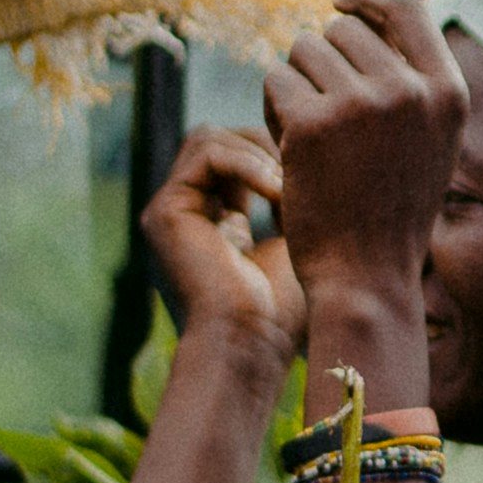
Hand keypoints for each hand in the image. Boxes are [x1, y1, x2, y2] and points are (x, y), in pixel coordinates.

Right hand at [140, 126, 301, 358]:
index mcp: (217, 222)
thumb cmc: (284, 311)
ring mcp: (171, 211)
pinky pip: (207, 153)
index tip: (316, 169)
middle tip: (304, 168)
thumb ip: (292, 195)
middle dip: (265, 143)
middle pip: (220, 139)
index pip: (238, 157)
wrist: (253, 345)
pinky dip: (247, 162)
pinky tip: (277, 189)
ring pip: (209, 137)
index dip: (276, 152)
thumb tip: (307, 151)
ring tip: (290, 184)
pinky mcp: (165, 210)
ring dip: (258, 151)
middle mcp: (188, 213)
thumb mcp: (297, 241)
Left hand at [266, 0, 465, 305]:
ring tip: (310, 136)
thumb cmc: (390, 212)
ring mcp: (362, 104)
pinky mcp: (312, 124)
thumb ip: (414, 83)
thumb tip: (368, 16)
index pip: (409, 6)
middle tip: (322, 113)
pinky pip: (276, 80)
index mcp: (448, 93)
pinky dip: (273, 109)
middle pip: (343, 29)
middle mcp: (410, 91)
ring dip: (295, 84)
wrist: (365, 278)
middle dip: (321, 61)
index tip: (340, 3)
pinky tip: (289, 149)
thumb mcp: (429, 142)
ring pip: (303, 50)